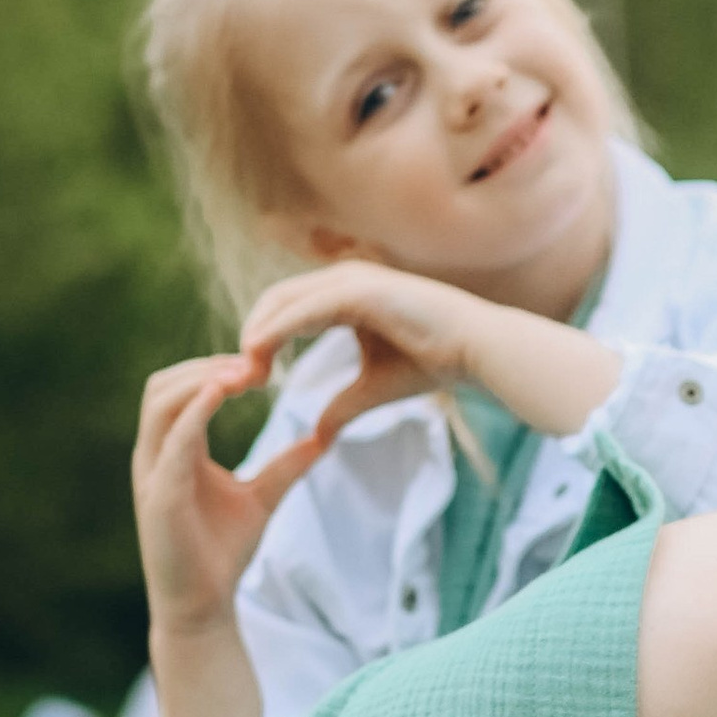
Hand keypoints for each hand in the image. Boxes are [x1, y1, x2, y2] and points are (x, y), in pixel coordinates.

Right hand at [132, 353, 336, 640]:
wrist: (203, 607)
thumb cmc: (223, 553)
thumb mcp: (264, 496)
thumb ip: (288, 463)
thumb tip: (323, 435)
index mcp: (174, 450)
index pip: (182, 389)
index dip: (217, 368)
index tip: (263, 364)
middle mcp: (155, 456)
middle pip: (163, 385)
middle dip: (206, 364)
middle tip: (256, 360)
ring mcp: (152, 475)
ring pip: (159, 404)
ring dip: (200, 380)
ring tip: (244, 372)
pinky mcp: (159, 497)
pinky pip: (171, 443)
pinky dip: (194, 413)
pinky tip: (223, 394)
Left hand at [236, 262, 478, 440]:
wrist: (476, 352)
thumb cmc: (434, 362)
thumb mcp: (372, 389)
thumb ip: (340, 407)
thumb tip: (316, 437)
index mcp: (346, 296)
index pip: (286, 308)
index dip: (263, 339)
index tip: (250, 378)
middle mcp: (345, 279)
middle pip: (276, 299)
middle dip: (252, 335)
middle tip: (239, 376)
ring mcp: (353, 279)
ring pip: (284, 300)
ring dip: (259, 332)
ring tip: (243, 368)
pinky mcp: (362, 290)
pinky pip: (306, 308)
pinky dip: (279, 328)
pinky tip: (260, 352)